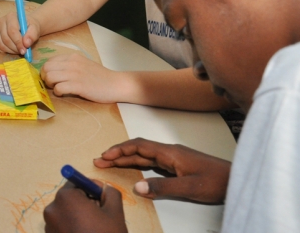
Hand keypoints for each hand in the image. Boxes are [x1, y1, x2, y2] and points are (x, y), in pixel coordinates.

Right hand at [0, 12, 39, 55]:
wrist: (25, 26)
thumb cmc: (30, 26)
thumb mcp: (35, 28)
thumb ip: (32, 35)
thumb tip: (26, 44)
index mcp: (11, 16)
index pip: (12, 31)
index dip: (18, 42)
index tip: (24, 50)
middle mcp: (1, 21)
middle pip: (6, 39)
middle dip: (15, 48)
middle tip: (23, 51)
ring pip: (1, 44)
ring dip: (11, 51)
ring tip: (19, 50)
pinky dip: (5, 51)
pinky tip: (12, 49)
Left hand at [41, 54, 124, 101]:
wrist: (115, 84)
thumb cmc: (99, 77)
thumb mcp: (83, 65)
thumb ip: (69, 65)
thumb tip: (52, 71)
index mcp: (72, 57)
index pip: (49, 61)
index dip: (46, 71)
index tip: (51, 78)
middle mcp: (72, 63)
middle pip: (46, 68)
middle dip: (45, 78)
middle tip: (52, 85)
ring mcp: (75, 74)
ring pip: (49, 77)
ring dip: (50, 85)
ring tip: (58, 89)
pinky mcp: (78, 85)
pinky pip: (58, 88)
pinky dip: (58, 92)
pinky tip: (64, 94)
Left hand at [44, 181, 127, 232]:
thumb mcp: (115, 211)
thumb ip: (110, 193)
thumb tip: (104, 188)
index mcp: (65, 197)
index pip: (77, 183)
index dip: (91, 189)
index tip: (101, 198)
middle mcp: (52, 209)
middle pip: (70, 198)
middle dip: (85, 203)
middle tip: (101, 216)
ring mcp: (48, 226)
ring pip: (66, 213)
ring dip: (79, 216)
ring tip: (93, 229)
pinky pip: (62, 226)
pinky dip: (72, 228)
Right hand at [94, 138, 229, 203]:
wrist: (235, 180)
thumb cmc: (216, 181)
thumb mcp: (189, 188)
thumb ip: (163, 187)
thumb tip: (137, 187)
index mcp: (170, 152)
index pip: (139, 146)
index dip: (120, 150)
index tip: (105, 156)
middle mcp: (169, 152)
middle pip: (138, 149)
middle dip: (118, 154)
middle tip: (100, 161)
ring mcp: (173, 158)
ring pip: (144, 155)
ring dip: (126, 158)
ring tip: (109, 163)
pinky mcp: (177, 166)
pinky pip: (151, 162)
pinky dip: (137, 164)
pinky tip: (132, 168)